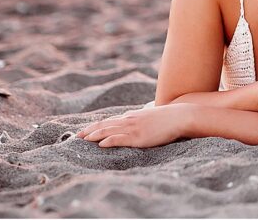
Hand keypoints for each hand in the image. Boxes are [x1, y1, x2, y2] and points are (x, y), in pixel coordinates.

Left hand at [76, 103, 195, 148]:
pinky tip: (100, 144)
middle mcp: (130, 120)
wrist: (180, 116)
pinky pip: (120, 138)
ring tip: (83, 139)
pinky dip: (108, 140)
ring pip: (109, 130)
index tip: (86, 130)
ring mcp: (133, 127)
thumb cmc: (169, 117)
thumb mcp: (153, 115)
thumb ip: (145, 115)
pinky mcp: (139, 136)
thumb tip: (144, 112)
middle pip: (105, 124)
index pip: (110, 120)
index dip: (96, 125)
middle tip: (77, 136)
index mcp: (132, 116)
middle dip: (90, 130)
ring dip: (94, 135)